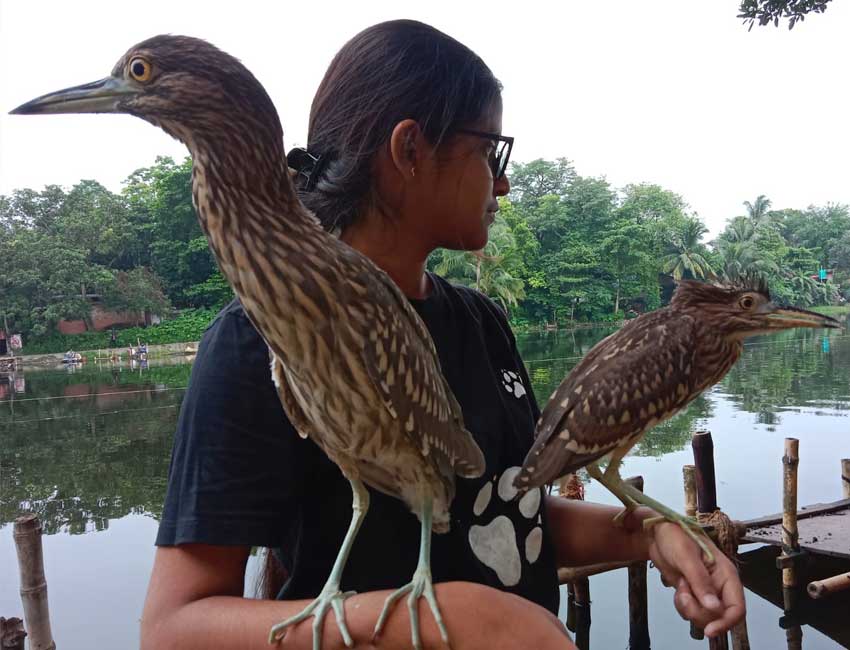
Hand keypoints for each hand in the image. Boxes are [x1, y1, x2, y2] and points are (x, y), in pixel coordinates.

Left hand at [646, 521, 744, 637]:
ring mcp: (706, 592)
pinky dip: (682, 606)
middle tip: (684, 593)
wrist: (656, 533)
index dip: (726, 622)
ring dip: (689, 608)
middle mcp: (720, 586)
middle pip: (719, 617)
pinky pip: (691, 612)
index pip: (737, 608)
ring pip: (704, 617)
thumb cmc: (675, 536)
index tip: (709, 631)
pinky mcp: (693, 594)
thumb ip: (700, 582)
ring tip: (680, 587)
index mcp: (726, 575)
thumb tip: (715, 609)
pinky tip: (678, 589)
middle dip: (699, 612)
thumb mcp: (686, 557)